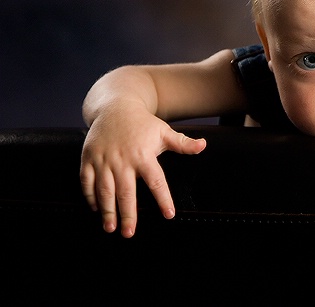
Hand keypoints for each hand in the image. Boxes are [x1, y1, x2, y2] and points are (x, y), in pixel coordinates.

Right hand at [80, 106, 205, 236]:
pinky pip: (87, 181)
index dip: (163, 199)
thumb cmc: (142, 123)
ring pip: (104, 190)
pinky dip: (89, 196)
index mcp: (144, 155)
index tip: (168, 214)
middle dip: (127, 214)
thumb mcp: (164, 131)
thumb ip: (183, 143)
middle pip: (126, 192)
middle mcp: (123, 160)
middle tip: (129, 233)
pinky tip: (95, 210)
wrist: (114, 107)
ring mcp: (104, 160)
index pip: (156, 181)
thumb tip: (203, 145)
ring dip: (107, 210)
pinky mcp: (88, 158)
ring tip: (110, 228)